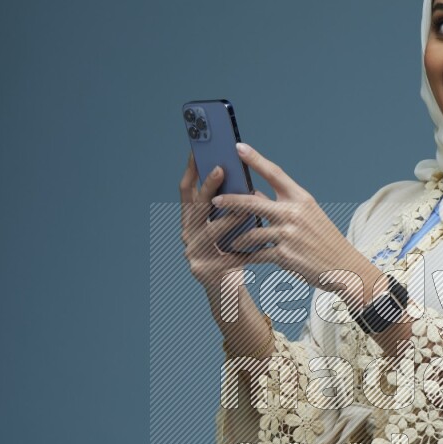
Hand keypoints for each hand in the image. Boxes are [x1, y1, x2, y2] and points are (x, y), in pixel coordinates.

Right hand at [179, 151, 275, 288]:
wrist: (228, 292)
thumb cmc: (232, 254)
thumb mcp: (228, 227)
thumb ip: (229, 207)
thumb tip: (242, 176)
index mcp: (191, 221)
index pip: (186, 192)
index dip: (191, 171)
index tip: (197, 151)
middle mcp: (186, 235)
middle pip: (195, 207)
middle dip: (208, 188)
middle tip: (221, 169)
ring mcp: (192, 254)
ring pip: (209, 231)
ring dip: (227, 217)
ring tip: (245, 206)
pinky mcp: (204, 271)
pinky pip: (225, 255)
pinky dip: (241, 246)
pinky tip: (255, 240)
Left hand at [210, 142, 364, 290]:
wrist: (343, 267)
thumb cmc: (324, 240)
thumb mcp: (310, 216)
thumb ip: (284, 205)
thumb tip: (254, 194)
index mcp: (302, 199)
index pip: (275, 173)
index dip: (255, 159)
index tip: (238, 147)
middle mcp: (294, 213)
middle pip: (253, 202)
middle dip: (230, 200)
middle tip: (214, 200)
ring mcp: (289, 235)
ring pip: (251, 232)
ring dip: (236, 237)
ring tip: (227, 240)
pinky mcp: (285, 256)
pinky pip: (257, 254)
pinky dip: (246, 256)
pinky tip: (238, 257)